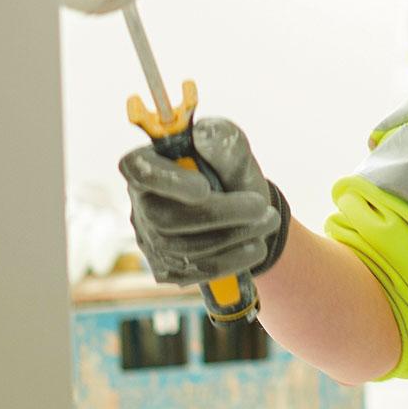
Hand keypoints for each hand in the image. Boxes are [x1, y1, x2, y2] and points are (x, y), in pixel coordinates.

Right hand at [118, 118, 289, 287]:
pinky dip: (232, 260)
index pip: (139, 170)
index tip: (203, 188)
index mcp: (149, 164)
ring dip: (234, 236)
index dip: (167, 182)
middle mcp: (141, 203)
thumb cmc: (231, 172)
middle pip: (167, 218)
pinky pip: (196, 271)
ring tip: (269, 222)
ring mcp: (151, 240)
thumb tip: (205, 137)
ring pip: (184, 249)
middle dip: (221, 214)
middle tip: (260, 207)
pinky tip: (255, 247)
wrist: (247, 212)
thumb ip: (223, 141)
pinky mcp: (168, 268)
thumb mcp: (235, 151)